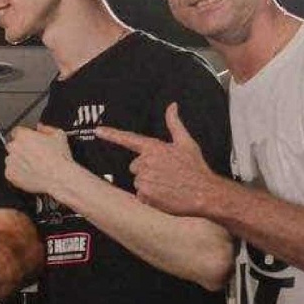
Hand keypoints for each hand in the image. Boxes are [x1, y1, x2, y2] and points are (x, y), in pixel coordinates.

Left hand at [5, 124, 73, 194]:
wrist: (59, 178)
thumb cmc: (59, 158)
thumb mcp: (59, 135)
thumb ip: (46, 128)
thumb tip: (40, 127)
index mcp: (23, 135)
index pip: (17, 131)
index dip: (25, 136)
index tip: (30, 141)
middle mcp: (14, 147)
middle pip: (13, 145)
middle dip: (21, 149)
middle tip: (34, 154)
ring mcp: (10, 162)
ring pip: (11, 159)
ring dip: (19, 161)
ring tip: (33, 165)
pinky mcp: (10, 175)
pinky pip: (11, 172)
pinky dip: (18, 173)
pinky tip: (30, 173)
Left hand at [96, 103, 219, 215]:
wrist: (205, 193)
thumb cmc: (196, 168)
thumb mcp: (187, 143)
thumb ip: (175, 124)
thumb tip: (172, 106)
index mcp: (154, 148)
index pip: (128, 139)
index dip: (112, 134)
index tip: (98, 130)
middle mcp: (146, 162)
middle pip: (135, 165)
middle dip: (147, 169)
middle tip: (165, 173)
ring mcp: (144, 179)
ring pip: (138, 181)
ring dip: (149, 183)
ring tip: (167, 184)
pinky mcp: (144, 195)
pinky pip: (140, 195)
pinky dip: (150, 197)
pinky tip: (164, 194)